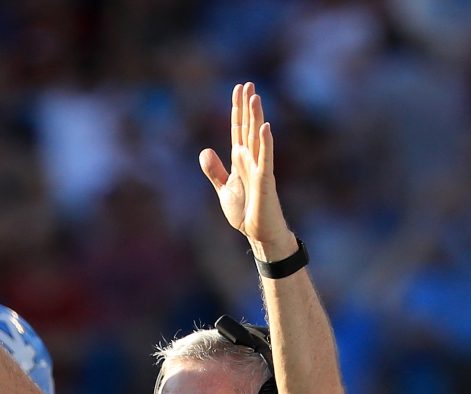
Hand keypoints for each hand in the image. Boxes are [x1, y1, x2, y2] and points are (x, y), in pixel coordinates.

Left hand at [198, 82, 296, 258]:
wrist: (259, 234)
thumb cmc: (246, 212)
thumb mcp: (224, 189)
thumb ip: (214, 171)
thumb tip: (205, 150)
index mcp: (240, 160)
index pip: (238, 128)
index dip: (237, 109)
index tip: (239, 89)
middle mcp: (251, 159)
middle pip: (248, 127)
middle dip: (248, 106)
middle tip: (248, 83)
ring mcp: (259, 168)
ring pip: (257, 138)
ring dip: (256, 117)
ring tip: (255, 96)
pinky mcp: (265, 181)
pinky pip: (265, 159)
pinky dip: (265, 143)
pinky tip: (265, 127)